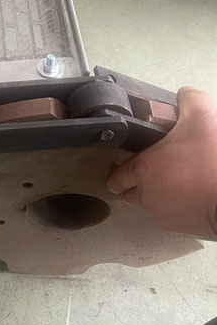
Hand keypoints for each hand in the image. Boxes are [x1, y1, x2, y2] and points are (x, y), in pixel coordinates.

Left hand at [106, 87, 216, 239]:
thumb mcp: (201, 115)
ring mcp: (167, 216)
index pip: (118, 175)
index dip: (118, 169)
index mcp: (143, 170)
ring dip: (161, 194)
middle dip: (137, 183)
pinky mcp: (186, 229)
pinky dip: (180, 205)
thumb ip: (188, 100)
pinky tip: (193, 191)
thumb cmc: (213, 158)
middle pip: (132, 193)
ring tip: (179, 178)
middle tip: (154, 169)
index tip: (122, 165)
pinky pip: (175, 215)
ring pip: (154, 205)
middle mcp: (149, 197)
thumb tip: (184, 95)